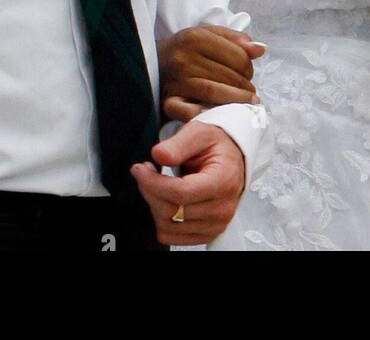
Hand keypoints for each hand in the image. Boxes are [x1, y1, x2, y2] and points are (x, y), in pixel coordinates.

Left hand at [132, 120, 246, 245]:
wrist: (229, 160)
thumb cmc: (215, 147)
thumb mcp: (199, 133)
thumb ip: (178, 144)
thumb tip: (159, 155)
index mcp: (225, 180)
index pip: (181, 193)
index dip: (153, 183)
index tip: (140, 170)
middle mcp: (223, 207)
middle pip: (172, 211)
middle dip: (150, 190)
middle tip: (146, 173)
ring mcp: (216, 224)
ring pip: (167, 225)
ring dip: (154, 204)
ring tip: (157, 184)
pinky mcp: (206, 234)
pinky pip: (170, 236)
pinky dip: (160, 220)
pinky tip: (164, 200)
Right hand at [158, 24, 264, 122]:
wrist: (144, 62)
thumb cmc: (184, 49)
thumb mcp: (207, 34)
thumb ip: (235, 39)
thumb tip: (261, 50)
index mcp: (196, 37)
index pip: (238, 57)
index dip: (250, 68)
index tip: (249, 75)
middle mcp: (184, 58)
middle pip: (229, 76)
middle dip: (245, 87)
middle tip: (250, 94)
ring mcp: (175, 81)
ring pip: (215, 93)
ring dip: (236, 102)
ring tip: (246, 105)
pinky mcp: (167, 102)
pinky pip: (190, 112)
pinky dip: (206, 114)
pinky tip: (220, 116)